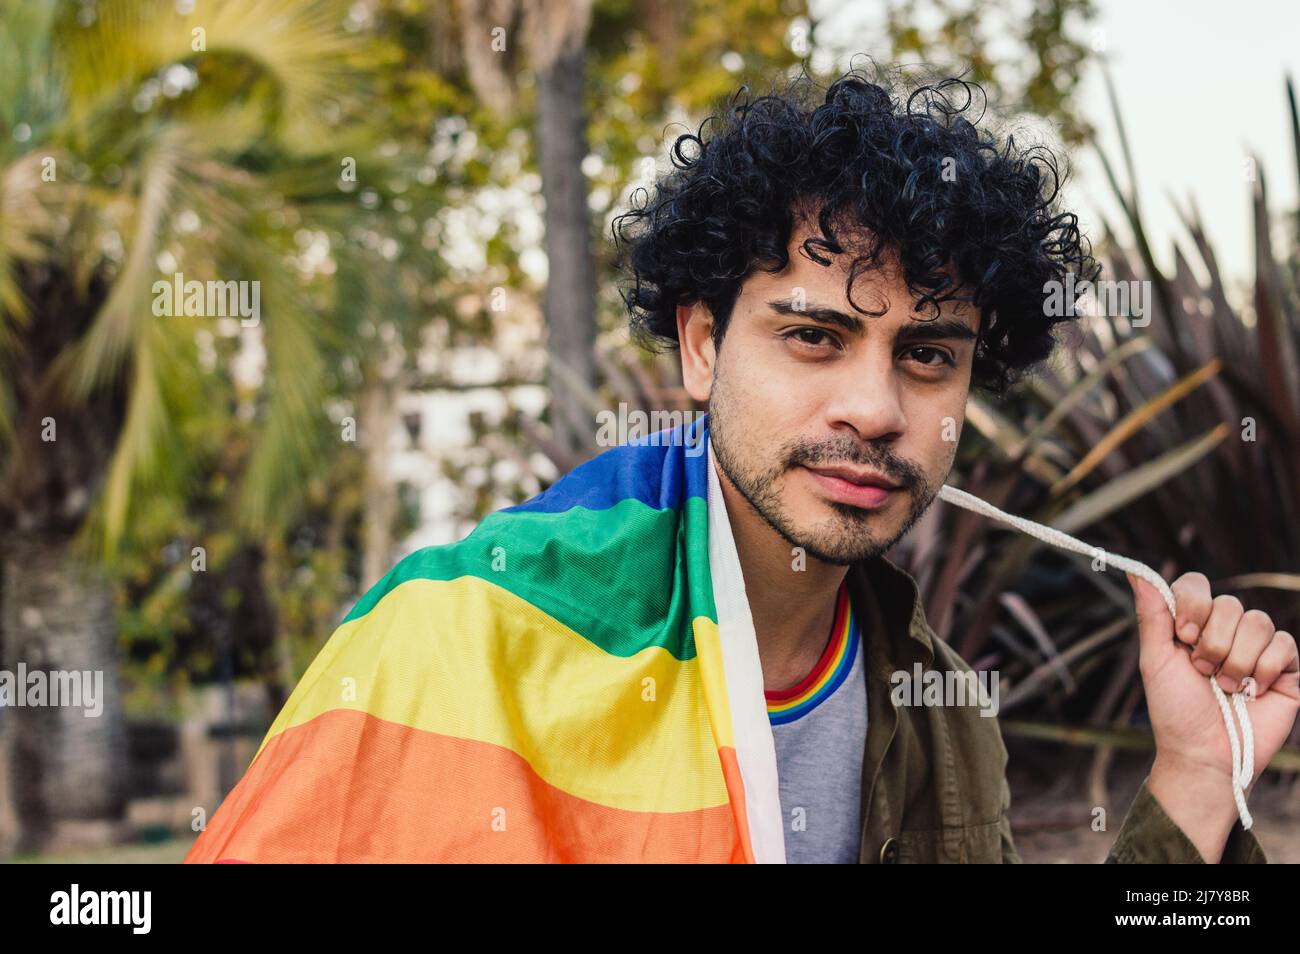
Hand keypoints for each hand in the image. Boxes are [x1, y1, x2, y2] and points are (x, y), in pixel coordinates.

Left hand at [1128, 571, 1298, 858]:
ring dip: (1236, 659)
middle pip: (1229, 603)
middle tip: (1203, 673)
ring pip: (1258, 621)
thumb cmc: (1176, 710)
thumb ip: (1152, 614)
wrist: (1205, 753)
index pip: (1196, 584)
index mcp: (1192, 624)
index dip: (1192, 604)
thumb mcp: (1155, 660)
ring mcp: (1257, 647)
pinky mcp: (1285, 667)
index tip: (1183, 635)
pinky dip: (1264, 668)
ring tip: (1226, 687)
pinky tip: (1252, 690)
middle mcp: (1226, 630)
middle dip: (1212, 643)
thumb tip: (1133, 572)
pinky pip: (1284, 643)